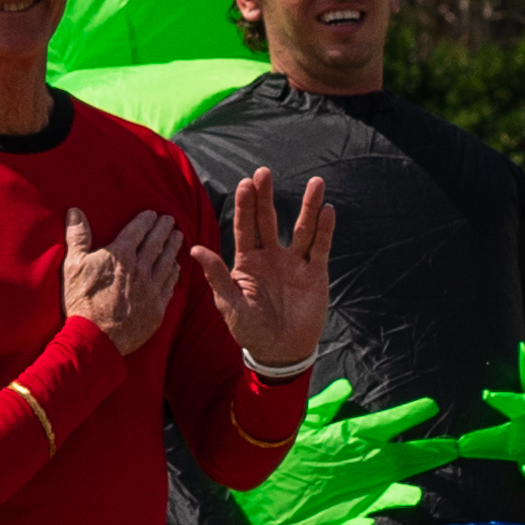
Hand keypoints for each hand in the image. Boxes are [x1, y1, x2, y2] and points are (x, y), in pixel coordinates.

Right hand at [63, 207, 187, 355]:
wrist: (96, 337)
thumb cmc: (82, 301)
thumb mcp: (73, 265)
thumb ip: (78, 237)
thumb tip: (75, 211)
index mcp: (120, 256)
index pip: (137, 231)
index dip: (146, 220)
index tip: (153, 213)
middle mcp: (140, 269)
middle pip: (156, 243)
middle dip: (164, 229)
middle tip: (171, 220)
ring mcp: (151, 288)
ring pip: (167, 261)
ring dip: (173, 247)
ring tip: (179, 236)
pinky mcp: (158, 306)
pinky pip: (170, 284)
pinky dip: (175, 272)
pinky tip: (177, 267)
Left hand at [209, 163, 335, 369]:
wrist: (281, 351)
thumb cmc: (249, 330)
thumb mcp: (230, 304)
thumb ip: (217, 276)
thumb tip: (195, 248)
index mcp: (247, 261)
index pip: (245, 226)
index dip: (245, 205)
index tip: (245, 183)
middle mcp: (271, 256)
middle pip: (269, 220)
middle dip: (266, 197)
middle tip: (264, 172)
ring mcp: (294, 263)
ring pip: (302, 228)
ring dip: (308, 206)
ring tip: (316, 182)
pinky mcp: (315, 274)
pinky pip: (320, 247)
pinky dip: (325, 230)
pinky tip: (328, 211)